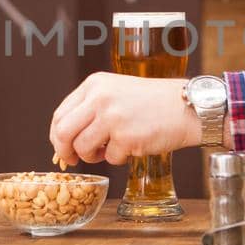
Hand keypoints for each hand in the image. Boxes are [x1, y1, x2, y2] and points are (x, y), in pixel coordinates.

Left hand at [48, 74, 197, 166]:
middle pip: (63, 131)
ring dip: (92, 156)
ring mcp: (112, 118)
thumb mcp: (116, 92)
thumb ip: (90, 109)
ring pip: (82, 148)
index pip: (60, 114)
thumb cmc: (153, 102)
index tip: (62, 146)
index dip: (57, 135)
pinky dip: (119, 158)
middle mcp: (100, 99)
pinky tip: (132, 146)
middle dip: (64, 150)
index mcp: (94, 84)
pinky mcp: (126, 137)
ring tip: (109, 150)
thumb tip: (64, 138)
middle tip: (72, 159)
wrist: (186, 106)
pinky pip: (110, 158)